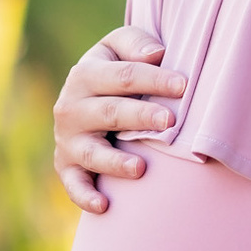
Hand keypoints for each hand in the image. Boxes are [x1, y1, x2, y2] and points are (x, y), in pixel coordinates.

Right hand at [52, 25, 183, 212]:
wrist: (85, 100)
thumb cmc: (115, 71)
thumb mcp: (119, 48)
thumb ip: (135, 44)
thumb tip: (157, 54)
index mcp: (85, 74)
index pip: (122, 76)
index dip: (153, 79)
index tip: (183, 85)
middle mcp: (71, 107)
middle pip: (110, 112)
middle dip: (140, 116)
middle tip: (169, 120)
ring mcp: (69, 140)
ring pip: (93, 152)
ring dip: (115, 161)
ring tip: (140, 167)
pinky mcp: (67, 167)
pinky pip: (74, 185)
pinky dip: (85, 196)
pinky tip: (104, 205)